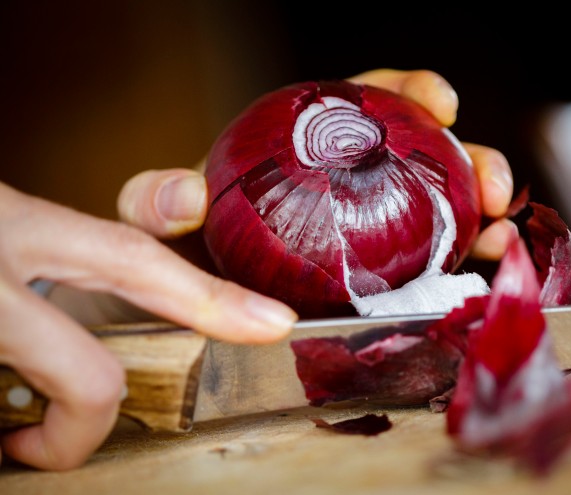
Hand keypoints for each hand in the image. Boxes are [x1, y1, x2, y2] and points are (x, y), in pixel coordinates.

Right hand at [0, 182, 296, 470]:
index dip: (209, 298)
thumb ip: (86, 242)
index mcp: (15, 226)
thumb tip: (189, 202)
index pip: (132, 260)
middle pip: (87, 380)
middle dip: (79, 428)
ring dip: (16, 436)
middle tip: (41, 445)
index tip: (272, 324)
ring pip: (12, 414)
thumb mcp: (13, 225)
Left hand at [118, 69, 514, 257]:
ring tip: (501, 225)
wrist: (201, 302)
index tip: (439, 100)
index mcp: (313, 149)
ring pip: (445, 206)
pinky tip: (488, 263)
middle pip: (425, 153)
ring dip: (483, 211)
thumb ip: (156, 198)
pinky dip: (471, 259)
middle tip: (489, 177)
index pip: (367, 103)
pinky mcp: (389, 276)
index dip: (407, 93)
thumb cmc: (189, 247)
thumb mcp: (165, 218)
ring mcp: (378, 229)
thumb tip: (185, 195)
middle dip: (468, 157)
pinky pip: (440, 261)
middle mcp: (355, 183)